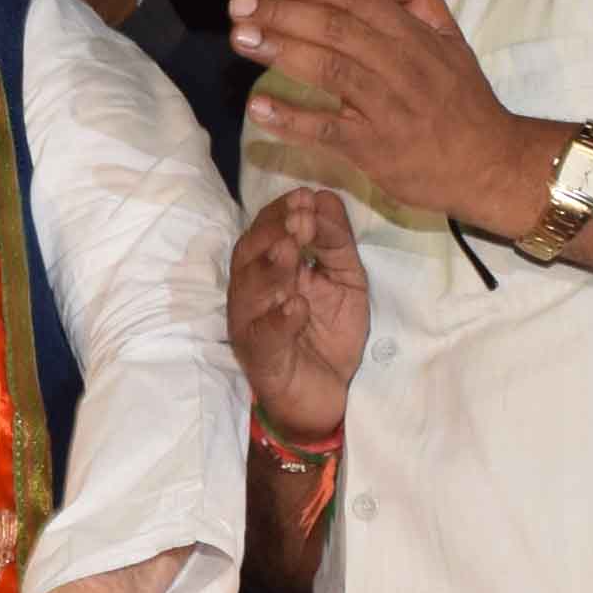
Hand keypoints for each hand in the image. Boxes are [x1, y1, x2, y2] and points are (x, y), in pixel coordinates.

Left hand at [230, 0, 551, 232]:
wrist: (491, 163)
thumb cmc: (463, 99)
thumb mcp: (450, 38)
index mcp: (415, 36)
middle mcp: (401, 66)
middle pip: (338, 31)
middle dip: (285, 12)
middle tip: (240, 2)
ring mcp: (388, 109)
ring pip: (332, 73)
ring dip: (283, 53)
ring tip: (242, 38)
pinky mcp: (377, 151)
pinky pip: (330, 132)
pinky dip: (293, 119)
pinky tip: (258, 108)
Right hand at [230, 186, 370, 433]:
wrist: (326, 396)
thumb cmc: (328, 334)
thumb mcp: (344, 279)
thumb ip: (336, 241)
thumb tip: (324, 197)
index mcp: (268, 269)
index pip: (264, 231)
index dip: (280, 213)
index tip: (305, 197)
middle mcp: (252, 293)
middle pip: (248, 255)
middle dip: (272, 232)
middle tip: (300, 220)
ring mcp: (252, 325)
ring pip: (250, 292)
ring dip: (270, 268)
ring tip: (291, 249)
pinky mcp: (263, 358)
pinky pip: (264, 336)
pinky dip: (278, 319)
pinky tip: (295, 305)